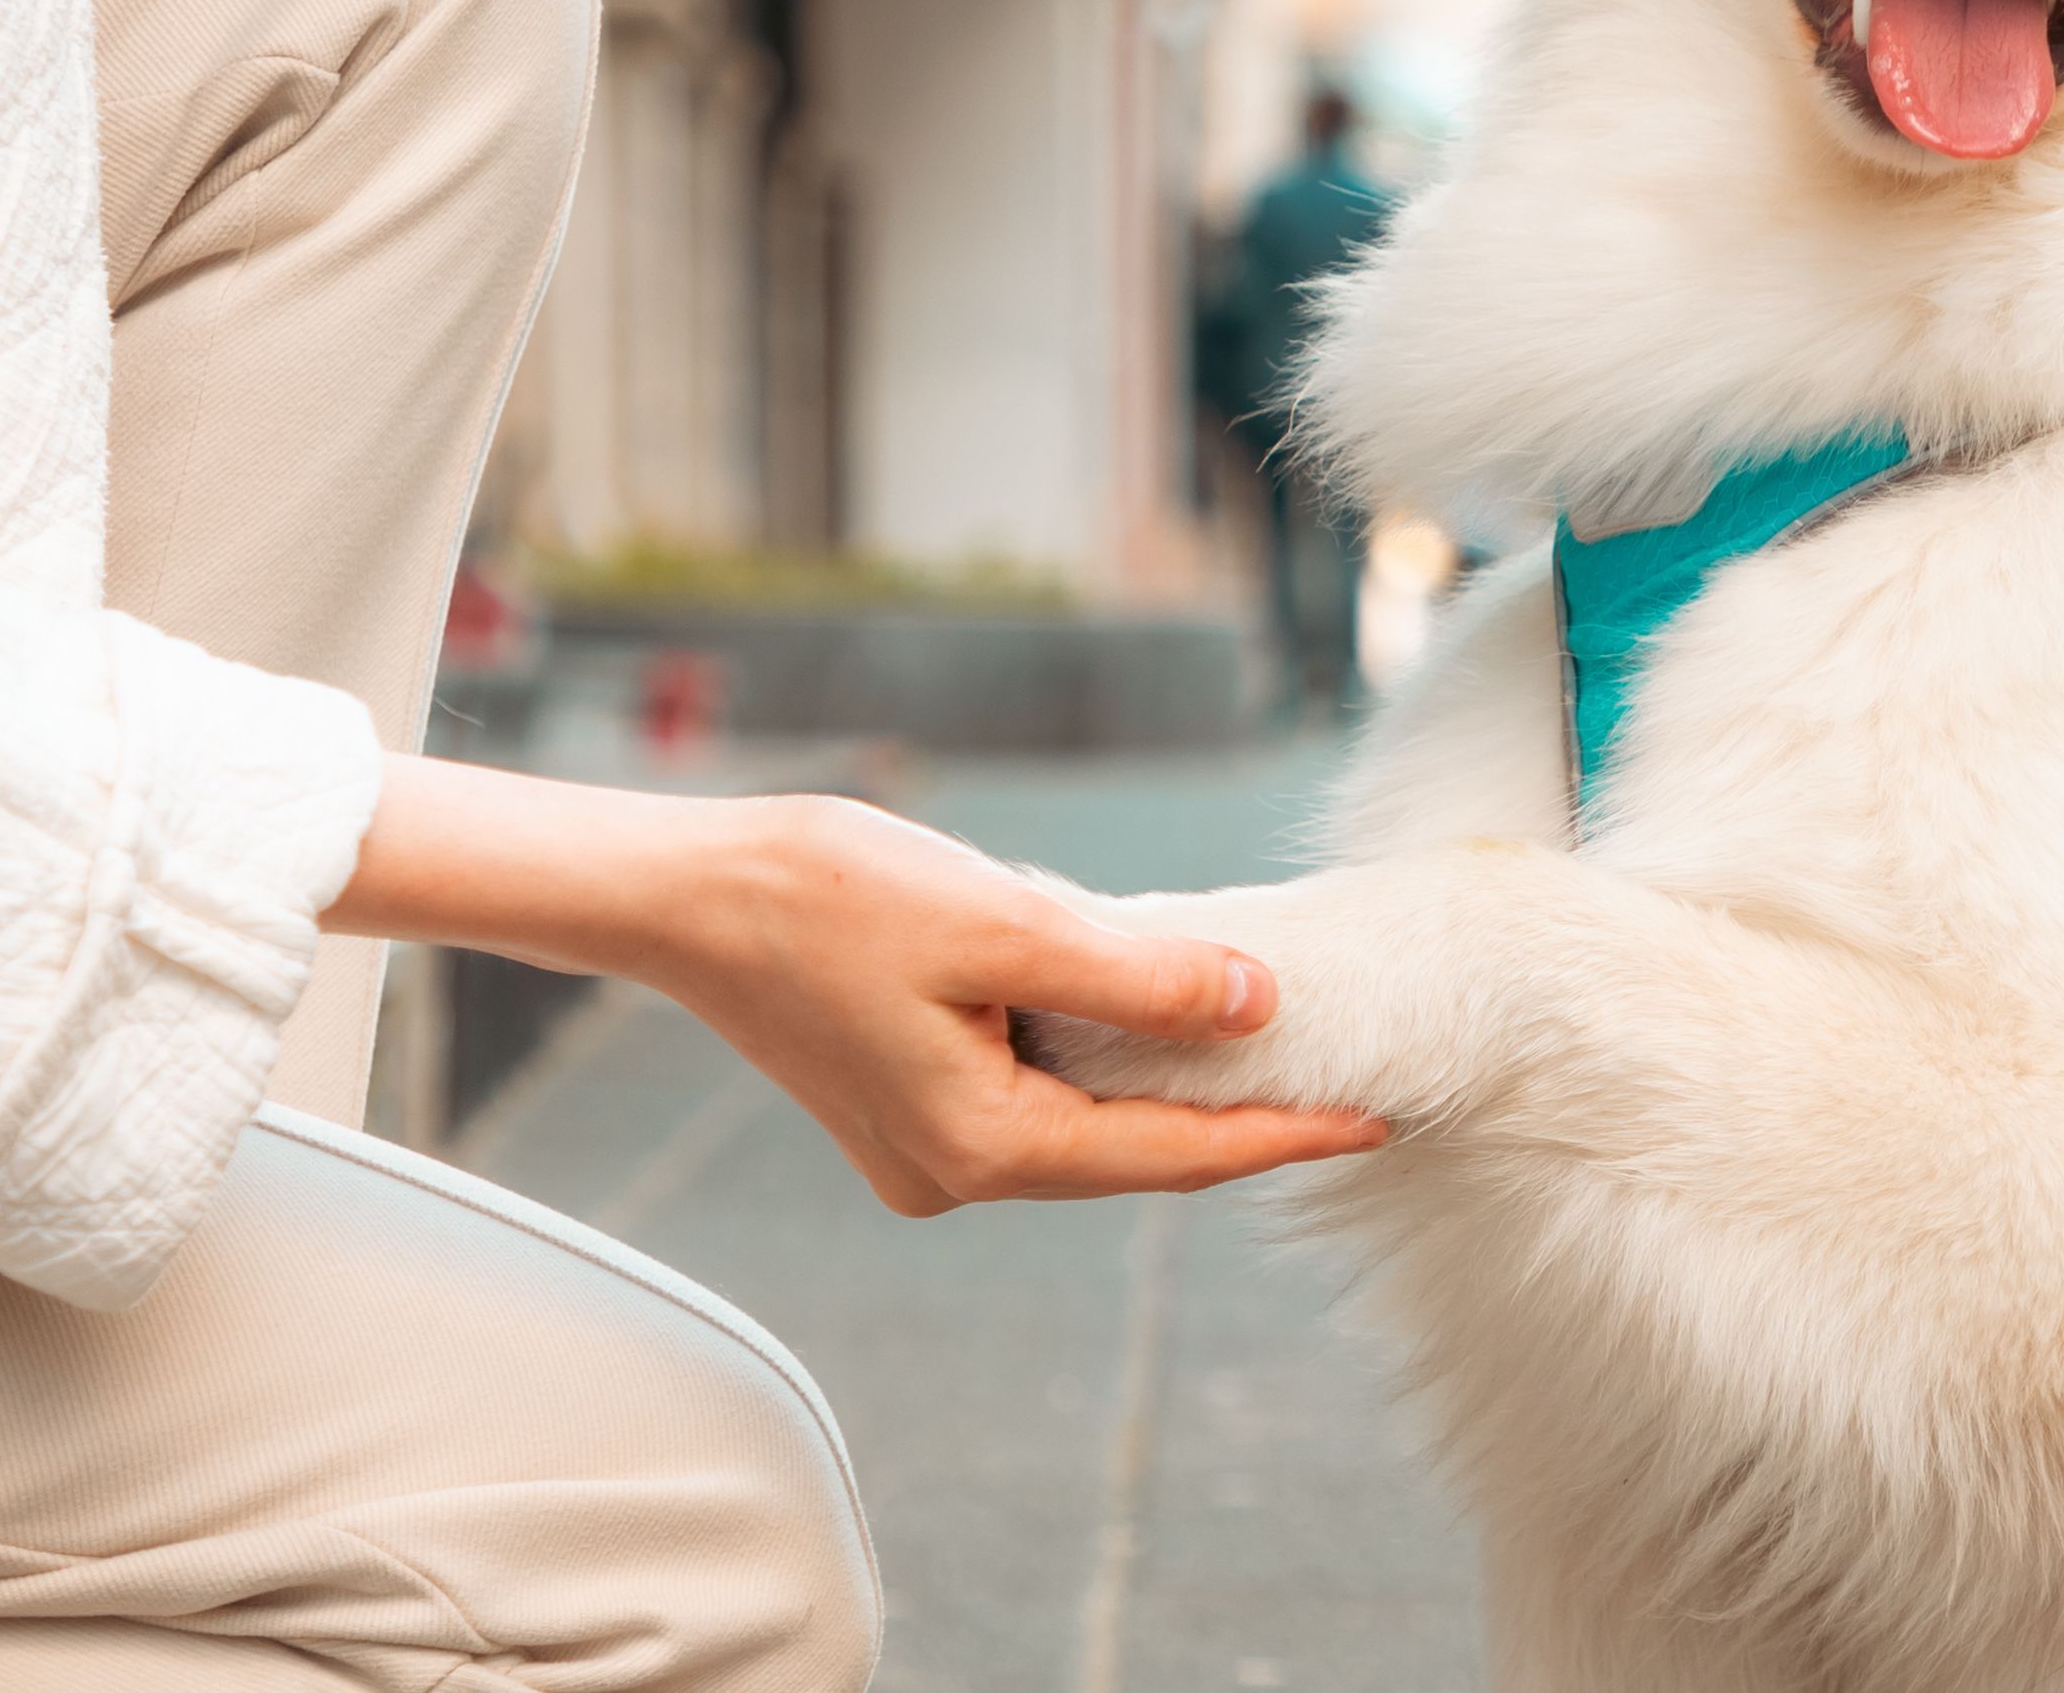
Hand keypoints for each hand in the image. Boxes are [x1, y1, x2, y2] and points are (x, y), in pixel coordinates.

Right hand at [329, 757, 1385, 1213]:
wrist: (688, 892)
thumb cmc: (829, 896)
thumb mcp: (1008, 925)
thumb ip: (1140, 977)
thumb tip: (1257, 1007)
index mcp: (986, 1146)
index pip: (1175, 1155)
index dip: (1284, 1135)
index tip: (1375, 1123)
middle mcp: (957, 1172)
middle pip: (1136, 1154)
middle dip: (1240, 1121)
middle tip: (1350, 1091)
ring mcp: (926, 1147)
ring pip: (1089, 1127)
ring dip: (1172, 1091)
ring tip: (1277, 1055)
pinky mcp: (908, 1105)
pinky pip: (1041, 1098)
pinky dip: (1105, 1067)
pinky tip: (1157, 1027)